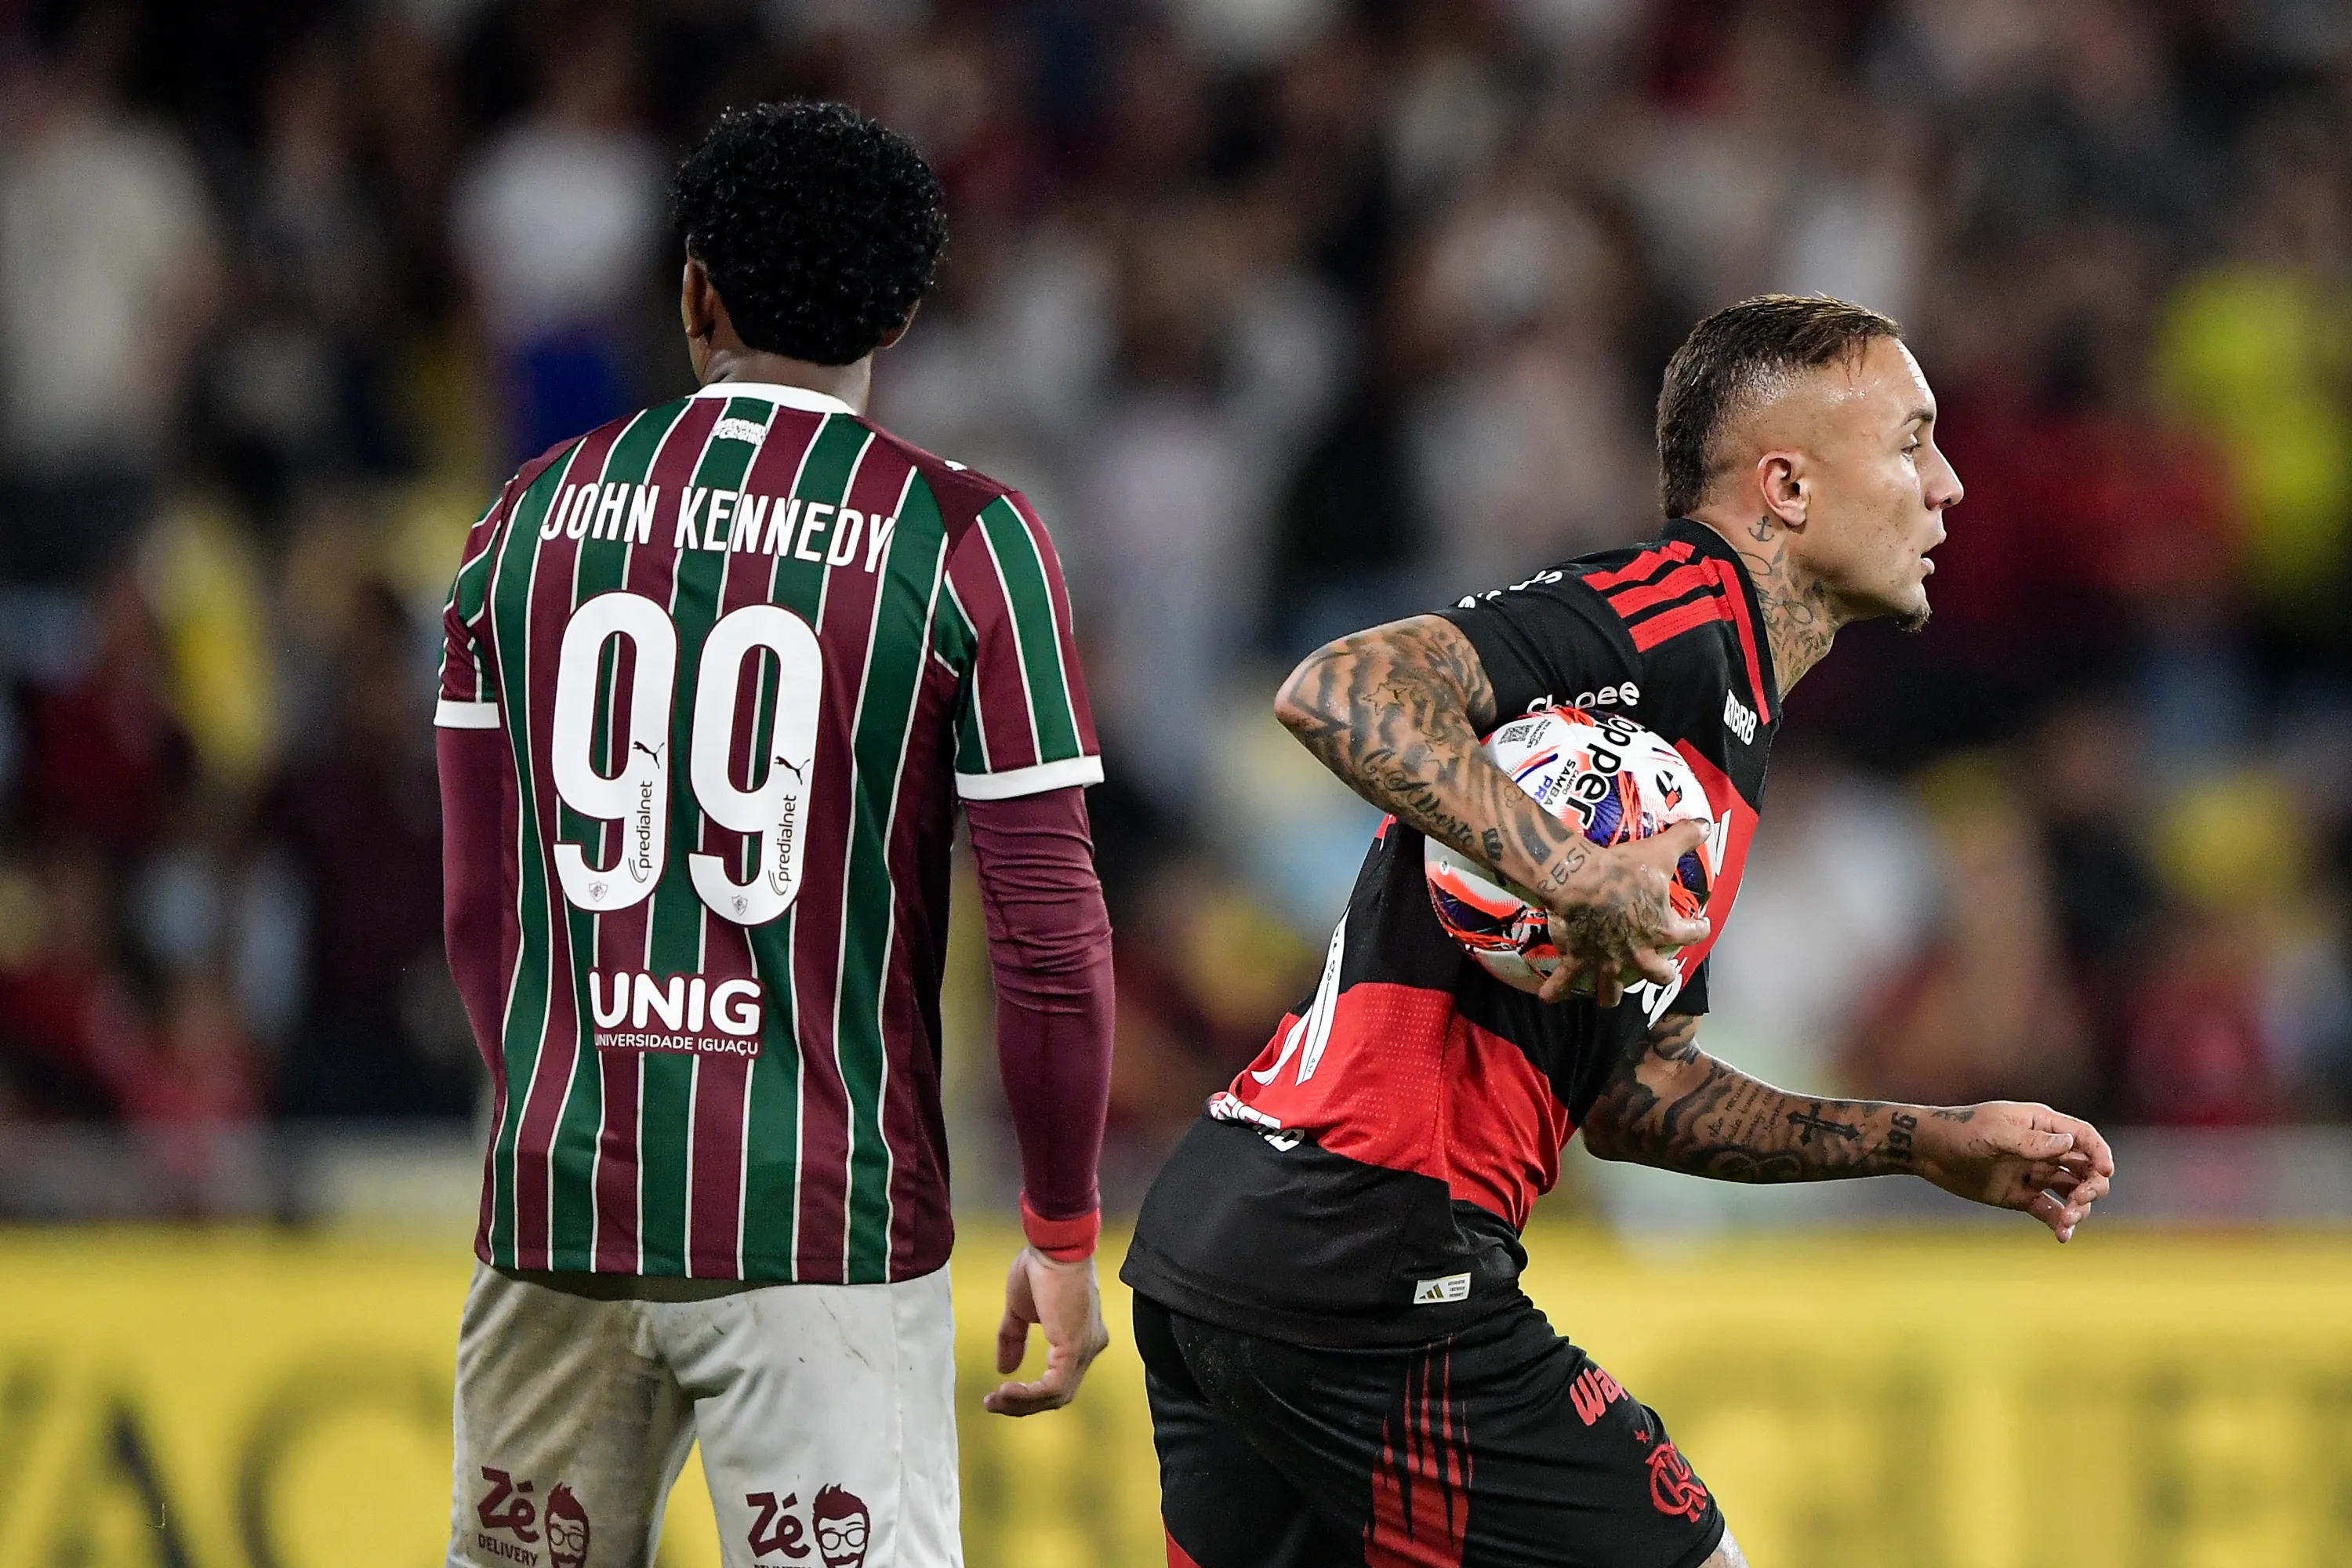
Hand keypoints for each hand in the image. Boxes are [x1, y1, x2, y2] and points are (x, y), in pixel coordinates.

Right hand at [982, 1247, 1109, 1415]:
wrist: (1053, 1246)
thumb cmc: (1042, 1267)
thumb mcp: (1020, 1310)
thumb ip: (1014, 1339)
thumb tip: (1004, 1369)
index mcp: (1081, 1337)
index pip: (1059, 1379)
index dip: (1029, 1393)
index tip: (999, 1394)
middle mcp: (1090, 1347)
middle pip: (1059, 1393)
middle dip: (1023, 1404)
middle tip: (993, 1404)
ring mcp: (1085, 1349)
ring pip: (1056, 1395)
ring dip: (1022, 1403)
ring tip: (996, 1400)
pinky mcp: (1074, 1348)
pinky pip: (1053, 1386)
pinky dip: (1028, 1395)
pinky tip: (1006, 1391)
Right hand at [1536, 820, 1711, 1006]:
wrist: (1582, 880)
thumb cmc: (1624, 868)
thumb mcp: (1660, 851)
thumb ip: (1685, 838)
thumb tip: (1706, 825)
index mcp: (1662, 928)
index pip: (1691, 933)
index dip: (1699, 928)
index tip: (1702, 924)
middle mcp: (1638, 952)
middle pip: (1656, 974)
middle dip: (1661, 975)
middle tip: (1663, 973)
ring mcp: (1607, 959)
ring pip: (1612, 988)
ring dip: (1611, 995)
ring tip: (1609, 1001)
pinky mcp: (1579, 958)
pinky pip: (1565, 979)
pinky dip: (1555, 990)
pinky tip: (1548, 998)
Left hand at [1915, 1101, 2115, 1241]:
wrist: (1928, 1151)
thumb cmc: (1959, 1132)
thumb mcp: (1993, 1133)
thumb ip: (2030, 1141)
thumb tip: (2069, 1142)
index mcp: (2041, 1125)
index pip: (2084, 1137)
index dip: (2100, 1153)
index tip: (2106, 1172)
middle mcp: (2044, 1149)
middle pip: (2086, 1167)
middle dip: (2092, 1186)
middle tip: (2078, 1201)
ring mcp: (2034, 1173)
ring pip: (2072, 1192)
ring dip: (2078, 1207)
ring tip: (2066, 1222)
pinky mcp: (2021, 1196)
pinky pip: (2050, 1210)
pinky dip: (2060, 1222)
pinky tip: (2062, 1235)